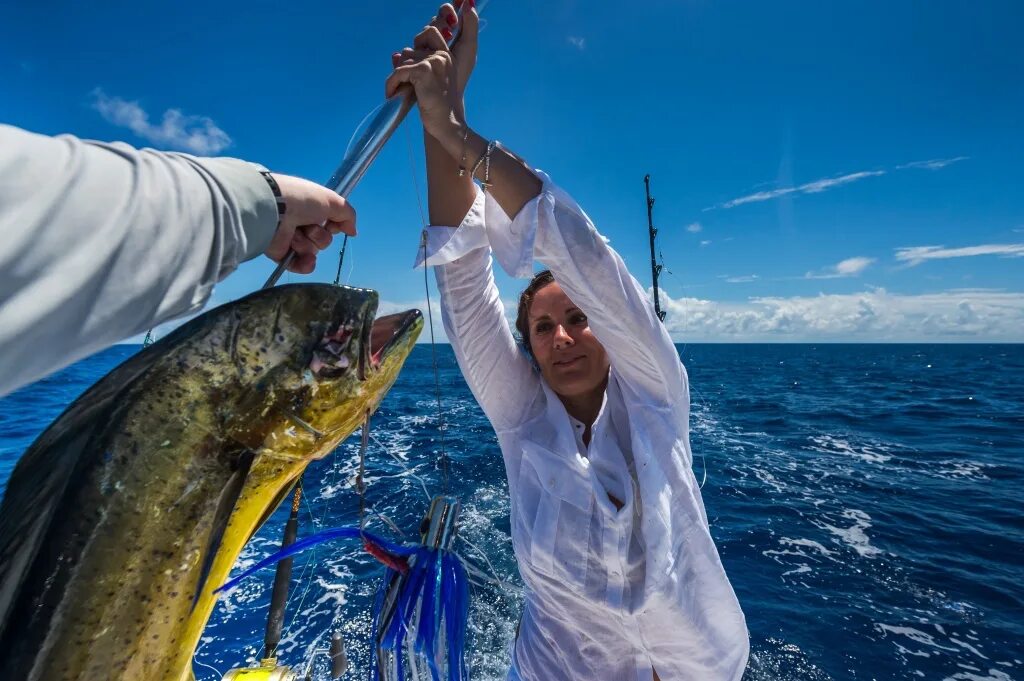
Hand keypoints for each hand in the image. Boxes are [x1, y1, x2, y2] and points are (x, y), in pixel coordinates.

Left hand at [263, 174, 355, 274]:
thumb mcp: (333, 200)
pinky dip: (305, 264)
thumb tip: (352, 232)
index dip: (334, 225)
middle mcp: (301, 223)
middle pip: (322, 239)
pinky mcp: (281, 253)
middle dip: (319, 235)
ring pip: (312, 251)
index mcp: (311, 209)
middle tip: (307, 225)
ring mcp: (290, 239)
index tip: (331, 222)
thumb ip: (348, 215)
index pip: (330, 223)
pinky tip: (304, 258)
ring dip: (307, 244)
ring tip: (295, 234)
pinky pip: (300, 265)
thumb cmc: (304, 200)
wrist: (275, 209)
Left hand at [385, 1, 478, 146]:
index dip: (417, 42)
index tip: (410, 65)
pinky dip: (391, 83)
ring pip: (403, 60)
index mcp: (447, 57)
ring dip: (396, 77)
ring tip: (398, 92)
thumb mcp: (430, 82)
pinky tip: (391, 95)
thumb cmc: (439, 108)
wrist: (448, 124)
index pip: (430, 32)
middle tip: (402, 84)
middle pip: (410, 50)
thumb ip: (418, 66)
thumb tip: (395, 55)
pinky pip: (399, 72)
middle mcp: (442, 56)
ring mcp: (433, 62)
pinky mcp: (423, 71)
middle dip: (403, 67)